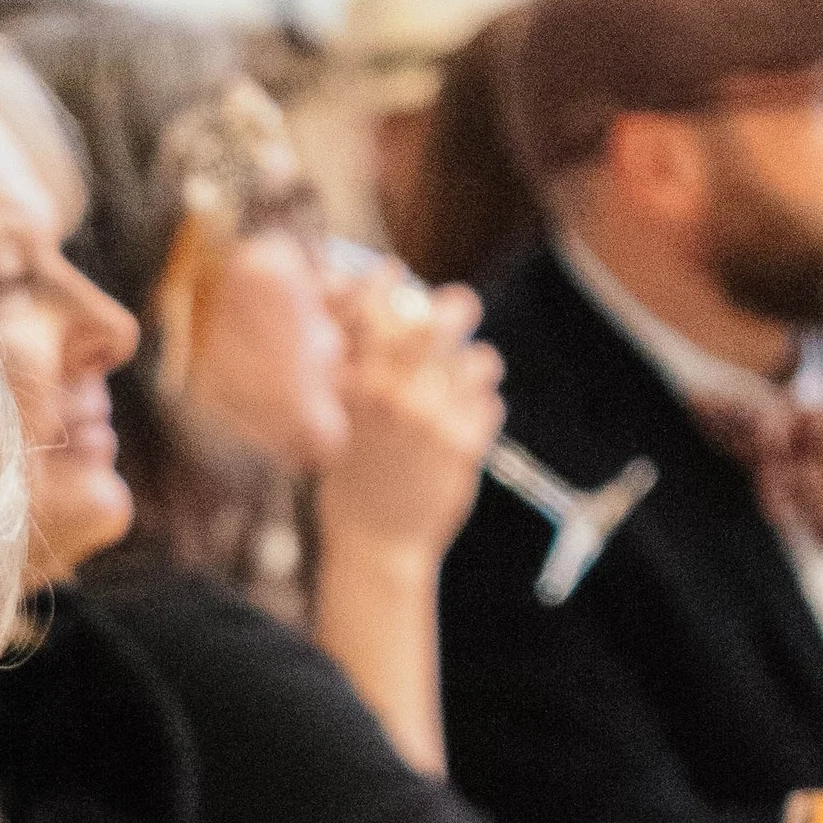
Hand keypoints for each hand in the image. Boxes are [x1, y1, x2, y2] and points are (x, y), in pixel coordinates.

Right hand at [314, 272, 503, 575]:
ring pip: (481, 358)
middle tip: (453, 317)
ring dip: (472, 368)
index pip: (381, 300)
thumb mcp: (332, 411)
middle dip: (454, 310)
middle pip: (446, 314)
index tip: (395, 280)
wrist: (375, 542)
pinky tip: (456, 428)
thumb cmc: (349, 470)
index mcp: (354, 379)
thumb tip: (378, 292)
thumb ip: (352, 355)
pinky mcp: (465, 446)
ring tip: (455, 387)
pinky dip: (478, 410)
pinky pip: (490, 403)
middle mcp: (393, 392)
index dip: (390, 281)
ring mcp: (432, 418)